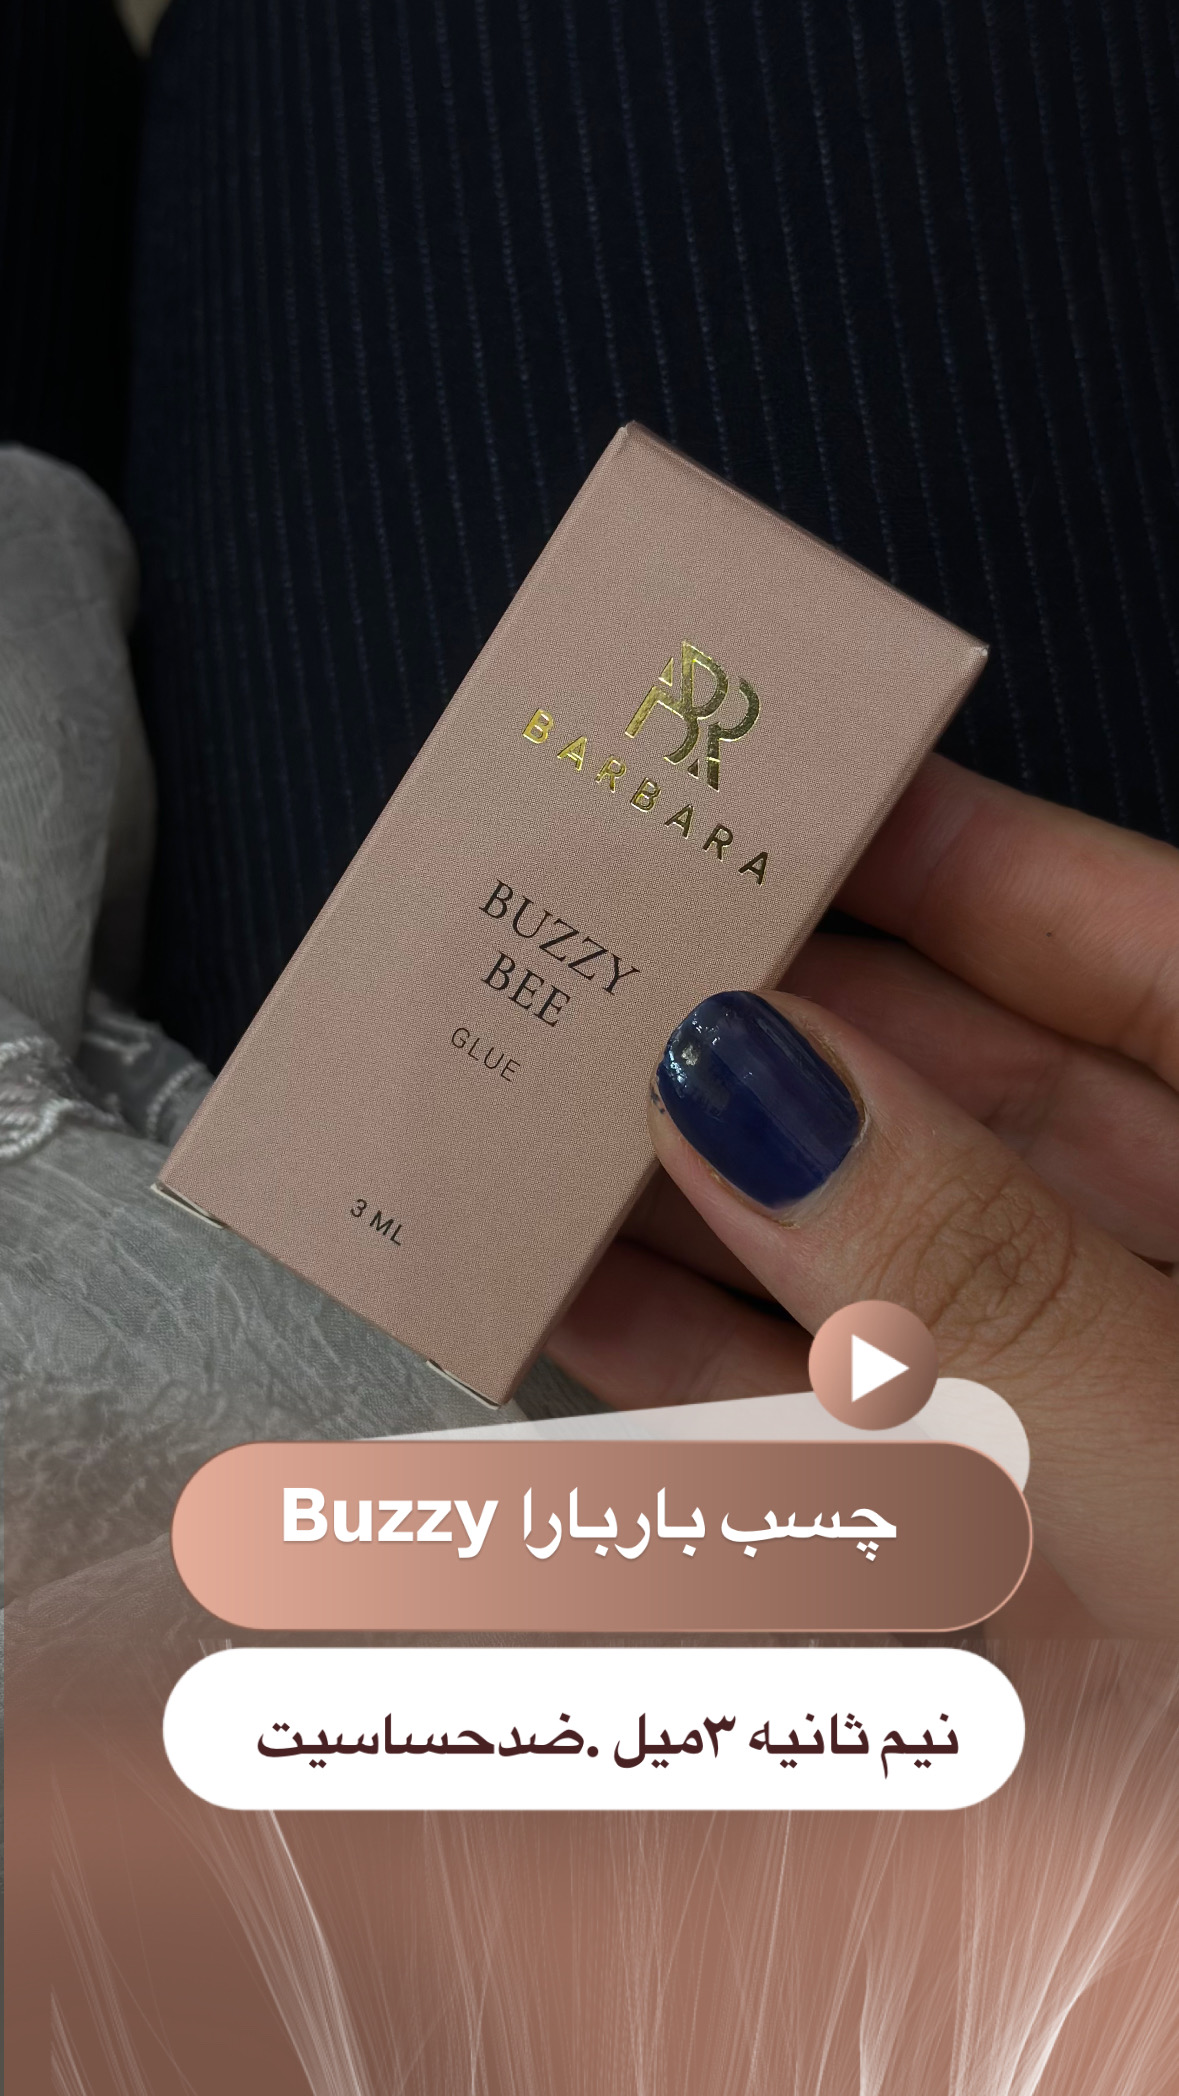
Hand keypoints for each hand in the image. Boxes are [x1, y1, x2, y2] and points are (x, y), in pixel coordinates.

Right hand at [548, 757, 1178, 1637]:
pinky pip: (876, 1448)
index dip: (938, 845)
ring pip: (896, 1265)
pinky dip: (732, 1389)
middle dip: (773, 1032)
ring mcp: (1118, 1410)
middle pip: (976, 1096)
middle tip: (581, 955)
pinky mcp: (1049, 1568)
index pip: (1121, 935)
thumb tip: (745, 1080)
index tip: (750, 781)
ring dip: (710, 1204)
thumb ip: (988, 1280)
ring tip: (530, 1119)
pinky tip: (582, 1310)